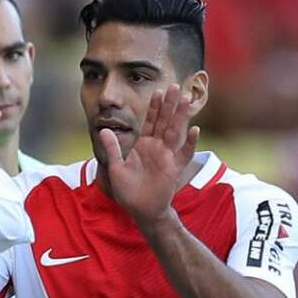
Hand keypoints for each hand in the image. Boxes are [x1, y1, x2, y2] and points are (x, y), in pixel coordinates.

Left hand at [98, 84, 199, 227]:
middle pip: (165, 122)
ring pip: (175, 132)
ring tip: (186, 100)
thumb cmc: (128, 191)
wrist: (140, 211)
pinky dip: (190, 143)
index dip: (154, 107)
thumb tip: (103, 130)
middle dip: (170, 105)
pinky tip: (194, 130)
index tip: (158, 91)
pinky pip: (184, 154)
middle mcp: (157, 148)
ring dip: (181, 117)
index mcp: (143, 145)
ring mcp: (167, 157)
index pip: (150, 122)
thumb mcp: (116, 168)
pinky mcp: (174, 169)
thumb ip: (112, 149)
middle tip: (176, 86)